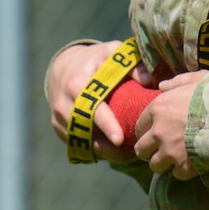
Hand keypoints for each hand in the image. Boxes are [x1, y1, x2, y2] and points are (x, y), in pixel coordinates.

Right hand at [47, 41, 156, 159]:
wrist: (63, 67)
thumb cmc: (94, 60)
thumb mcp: (111, 54)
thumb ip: (130, 64)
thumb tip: (148, 81)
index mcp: (76, 84)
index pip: (91, 108)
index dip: (105, 124)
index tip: (119, 140)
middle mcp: (63, 104)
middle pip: (87, 133)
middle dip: (110, 148)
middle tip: (134, 153)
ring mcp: (59, 119)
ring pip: (83, 144)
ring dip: (107, 153)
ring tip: (130, 155)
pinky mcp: (60, 129)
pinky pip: (79, 146)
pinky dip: (98, 152)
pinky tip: (116, 153)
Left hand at [134, 70, 208, 179]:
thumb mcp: (198, 79)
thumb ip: (177, 82)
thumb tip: (162, 85)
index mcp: (159, 108)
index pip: (140, 126)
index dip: (146, 131)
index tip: (154, 133)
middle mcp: (159, 131)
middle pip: (141, 150)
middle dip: (150, 151)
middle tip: (161, 150)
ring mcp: (170, 151)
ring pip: (155, 165)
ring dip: (164, 163)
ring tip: (175, 160)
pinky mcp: (185, 167)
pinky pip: (176, 174)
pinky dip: (183, 171)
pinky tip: (192, 164)